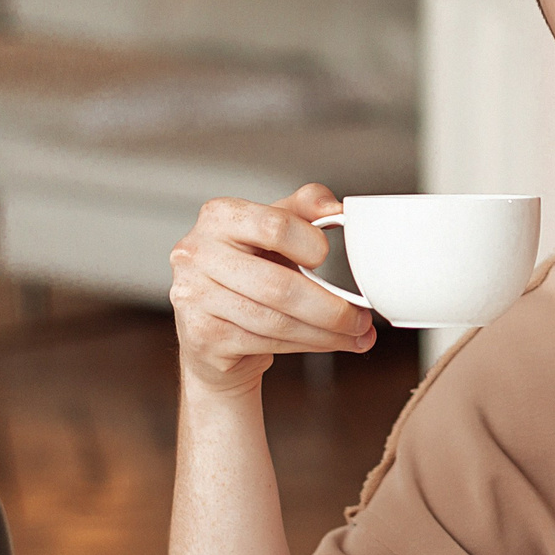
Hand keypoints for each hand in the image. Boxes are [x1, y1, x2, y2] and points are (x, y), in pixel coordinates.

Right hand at [170, 184, 375, 395]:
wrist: (209, 323)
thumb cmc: (247, 269)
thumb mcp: (272, 230)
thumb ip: (303, 210)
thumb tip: (338, 209)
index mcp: (220, 217)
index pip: (274, 225)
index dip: (311, 244)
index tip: (330, 258)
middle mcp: (198, 254)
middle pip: (278, 286)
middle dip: (330, 309)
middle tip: (360, 318)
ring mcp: (194, 297)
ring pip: (275, 321)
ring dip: (325, 333)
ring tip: (355, 335)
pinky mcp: (201, 335)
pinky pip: (265, 343)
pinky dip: (306, 346)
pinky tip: (326, 343)